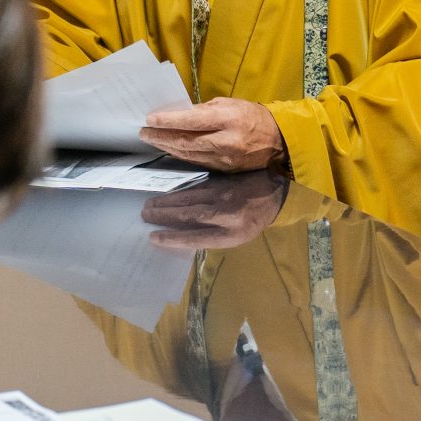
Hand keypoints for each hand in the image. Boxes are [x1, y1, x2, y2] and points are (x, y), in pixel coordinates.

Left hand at [140, 98, 286, 172]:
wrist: (278, 141)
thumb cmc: (251, 116)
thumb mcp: (230, 104)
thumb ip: (204, 110)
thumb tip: (178, 114)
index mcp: (228, 119)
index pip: (192, 121)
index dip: (168, 121)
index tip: (149, 120)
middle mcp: (227, 141)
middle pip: (186, 141)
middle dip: (161, 137)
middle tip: (143, 133)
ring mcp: (225, 158)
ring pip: (188, 155)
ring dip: (167, 148)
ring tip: (152, 140)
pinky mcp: (225, 169)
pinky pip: (197, 162)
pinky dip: (181, 156)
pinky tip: (170, 150)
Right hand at [140, 173, 288, 251]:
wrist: (276, 190)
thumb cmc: (254, 218)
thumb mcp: (239, 235)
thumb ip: (213, 235)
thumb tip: (181, 235)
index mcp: (233, 234)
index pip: (198, 238)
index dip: (174, 239)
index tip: (154, 238)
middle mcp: (228, 215)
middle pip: (190, 216)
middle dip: (164, 216)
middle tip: (144, 215)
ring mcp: (225, 196)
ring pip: (190, 199)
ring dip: (167, 203)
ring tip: (148, 205)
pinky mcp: (223, 181)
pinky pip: (196, 187)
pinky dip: (179, 191)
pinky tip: (166, 194)